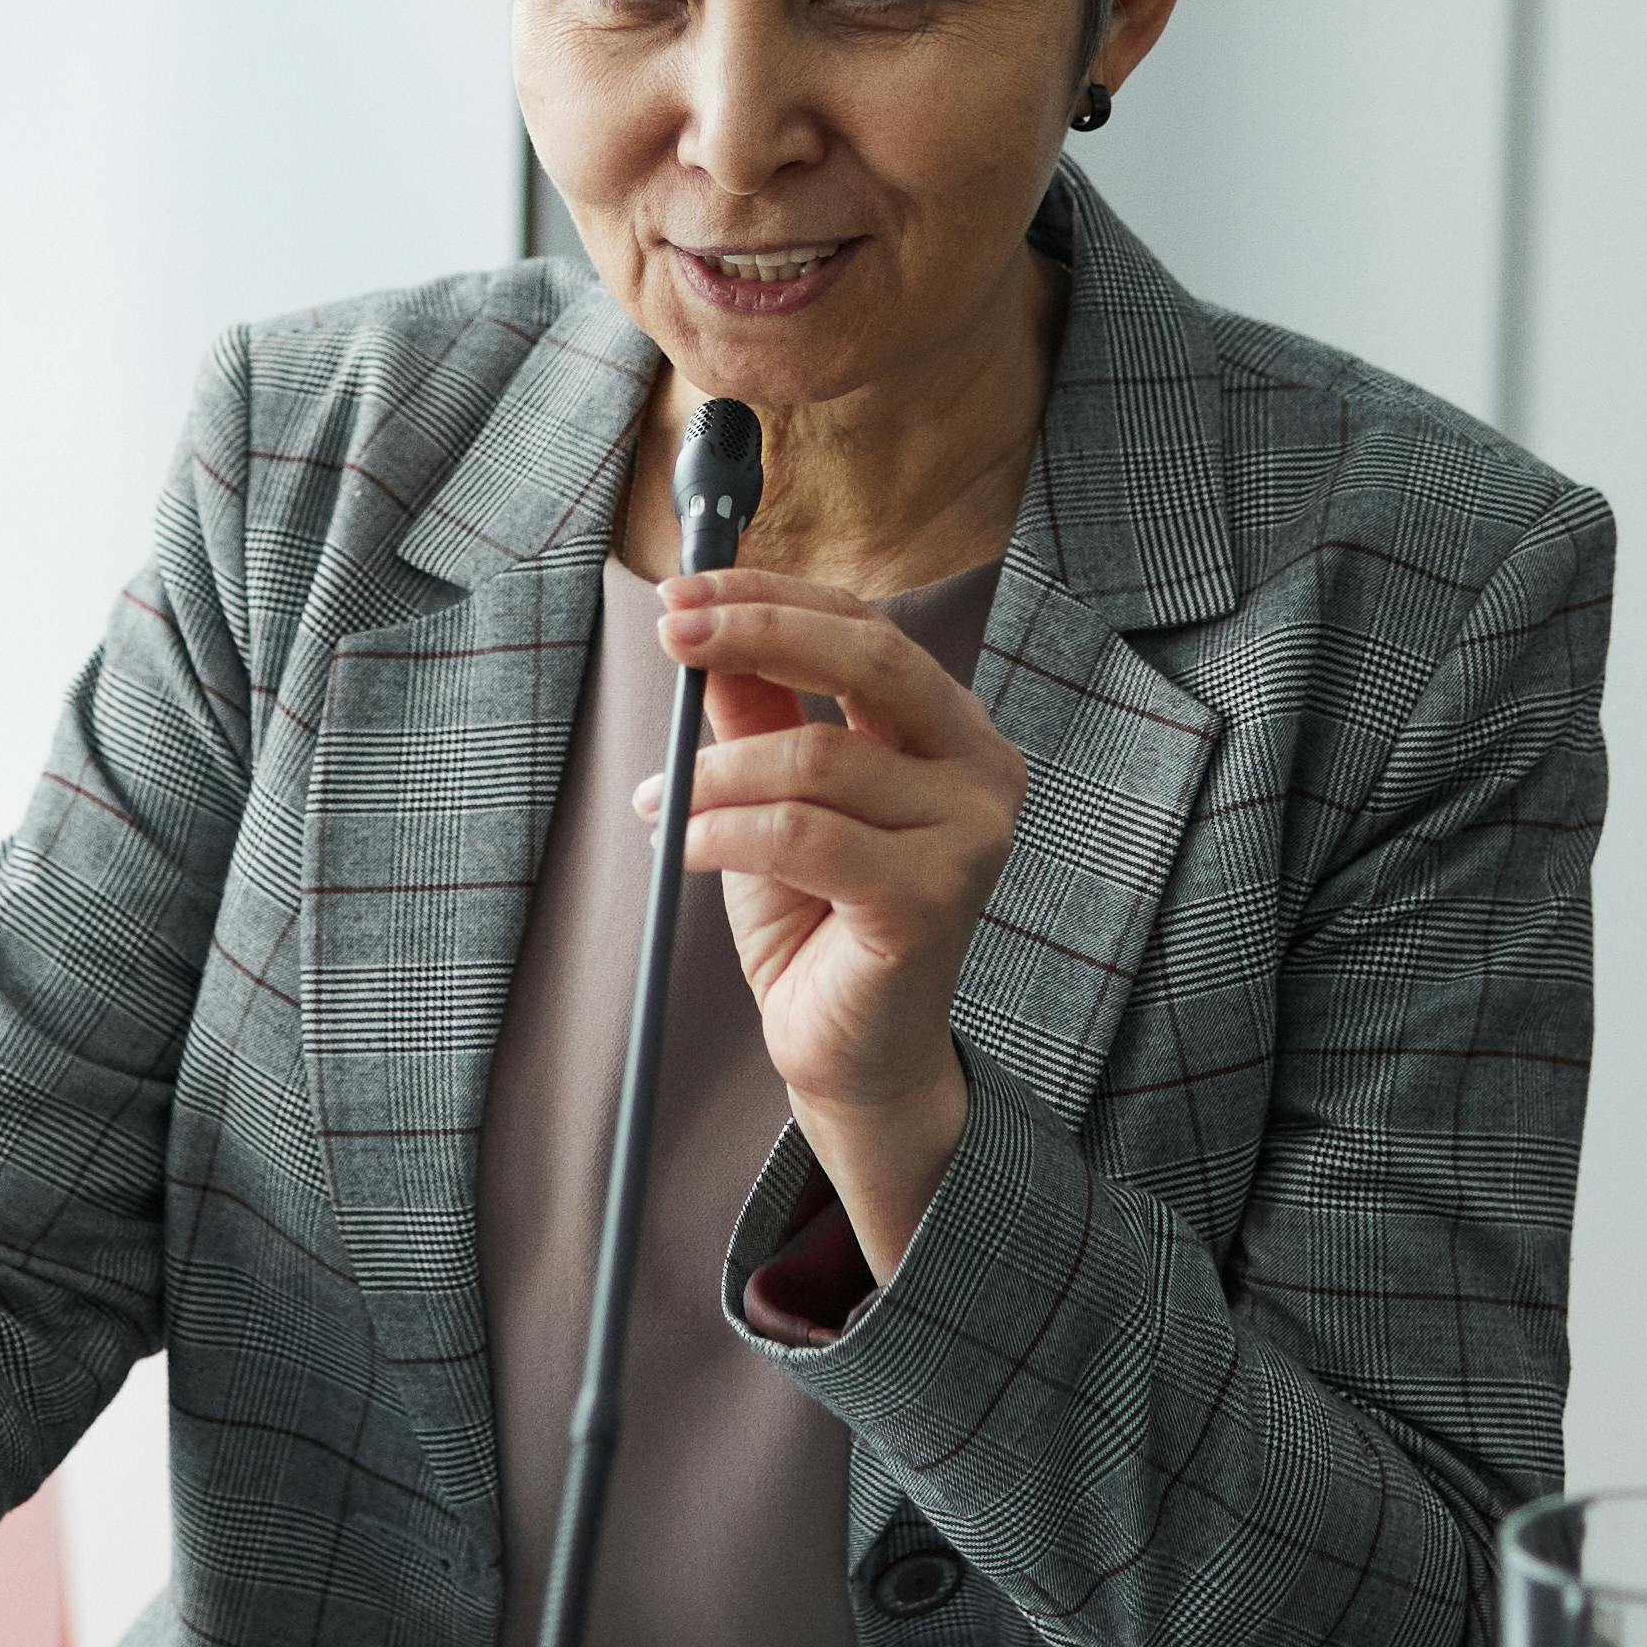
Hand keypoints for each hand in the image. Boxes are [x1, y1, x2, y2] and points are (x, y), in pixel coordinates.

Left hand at [642, 567, 1026, 1270]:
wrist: (851, 1053)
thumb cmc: (816, 919)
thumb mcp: (773, 797)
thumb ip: (757, 715)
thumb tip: (704, 628)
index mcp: (954, 731)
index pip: (866, 627)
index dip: (771, 599)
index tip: (681, 593)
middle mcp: (982, 770)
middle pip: (869, 658)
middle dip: (756, 633)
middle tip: (670, 634)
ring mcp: (970, 835)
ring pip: (817, 757)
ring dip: (714, 773)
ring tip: (663, 803)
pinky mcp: (933, 898)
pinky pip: (802, 835)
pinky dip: (722, 832)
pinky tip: (683, 847)